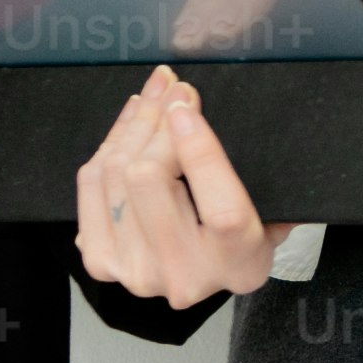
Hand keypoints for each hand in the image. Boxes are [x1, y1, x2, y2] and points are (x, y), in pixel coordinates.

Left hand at [73, 68, 276, 305]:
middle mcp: (184, 276)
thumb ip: (254, 171)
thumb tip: (197, 109)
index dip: (198, 149)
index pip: (222, 210)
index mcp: (240, 262)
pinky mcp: (102, 261)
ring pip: (114, 174)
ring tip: (152, 97)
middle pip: (148, 179)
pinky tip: (129, 123)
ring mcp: (136, 272)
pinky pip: (92, 184)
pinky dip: (109, 145)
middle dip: (157, 120)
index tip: (186, 102)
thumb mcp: (270, 207)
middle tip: (171, 87)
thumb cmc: (242, 233)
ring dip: (133, 124)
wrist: (205, 273)